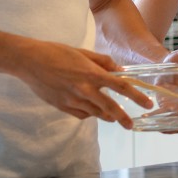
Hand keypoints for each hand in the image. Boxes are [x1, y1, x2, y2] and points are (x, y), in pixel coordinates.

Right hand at [16, 41, 152, 129]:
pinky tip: (91, 110)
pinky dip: (89, 113)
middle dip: (122, 118)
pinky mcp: (62, 106)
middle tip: (131, 125)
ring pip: (95, 113)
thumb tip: (118, 70)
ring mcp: (72, 100)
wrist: (30, 62)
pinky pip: (81, 114)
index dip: (137, 96)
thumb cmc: (56, 52)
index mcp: (92, 74)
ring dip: (107, 116)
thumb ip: (102, 62)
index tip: (147, 103)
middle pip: (110, 107)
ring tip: (114, 118)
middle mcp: (84, 89)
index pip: (121, 86)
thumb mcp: (83, 52)